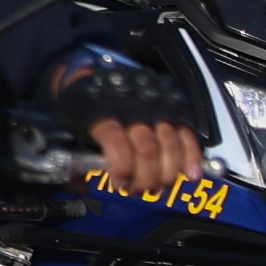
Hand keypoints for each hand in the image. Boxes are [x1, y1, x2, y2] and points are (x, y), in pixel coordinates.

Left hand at [49, 46, 205, 199]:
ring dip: (166, 174)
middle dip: (145, 178)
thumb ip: (81, 155)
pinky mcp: (174, 110)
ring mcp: (157, 108)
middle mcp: (133, 108)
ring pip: (170, 145)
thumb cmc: (85, 108)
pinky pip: (188, 136)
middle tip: (137, 189)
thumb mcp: (72, 126)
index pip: (116, 140)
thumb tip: (85, 184)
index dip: (122, 166)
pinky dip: (192, 157)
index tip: (120, 183)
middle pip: (148, 149)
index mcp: (102, 111)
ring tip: (156, 186)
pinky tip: (190, 175)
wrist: (100, 76)